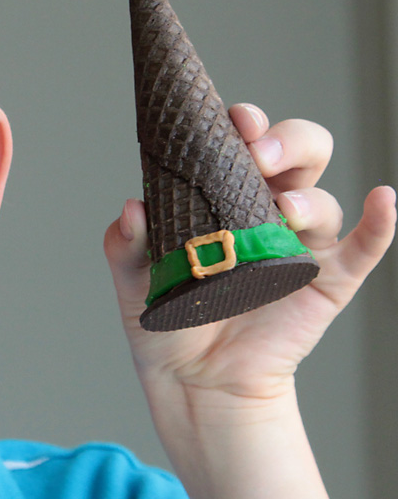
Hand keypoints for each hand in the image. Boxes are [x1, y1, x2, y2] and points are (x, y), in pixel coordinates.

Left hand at [104, 103, 396, 402]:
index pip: (244, 144)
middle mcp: (265, 210)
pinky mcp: (325, 283)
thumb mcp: (134, 277)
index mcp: (223, 195)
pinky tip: (384, 200)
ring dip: (308, 196)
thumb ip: (127, 243)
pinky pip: (362, 249)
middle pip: (298, 155)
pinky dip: (380, 224)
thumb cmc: (167, 317)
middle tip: (258, 154)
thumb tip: (132, 209)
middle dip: (285, 142)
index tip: (235, 120)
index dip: (247, 123)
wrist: (193, 379)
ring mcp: (298, 245)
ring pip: (322, 200)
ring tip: (280, 210)